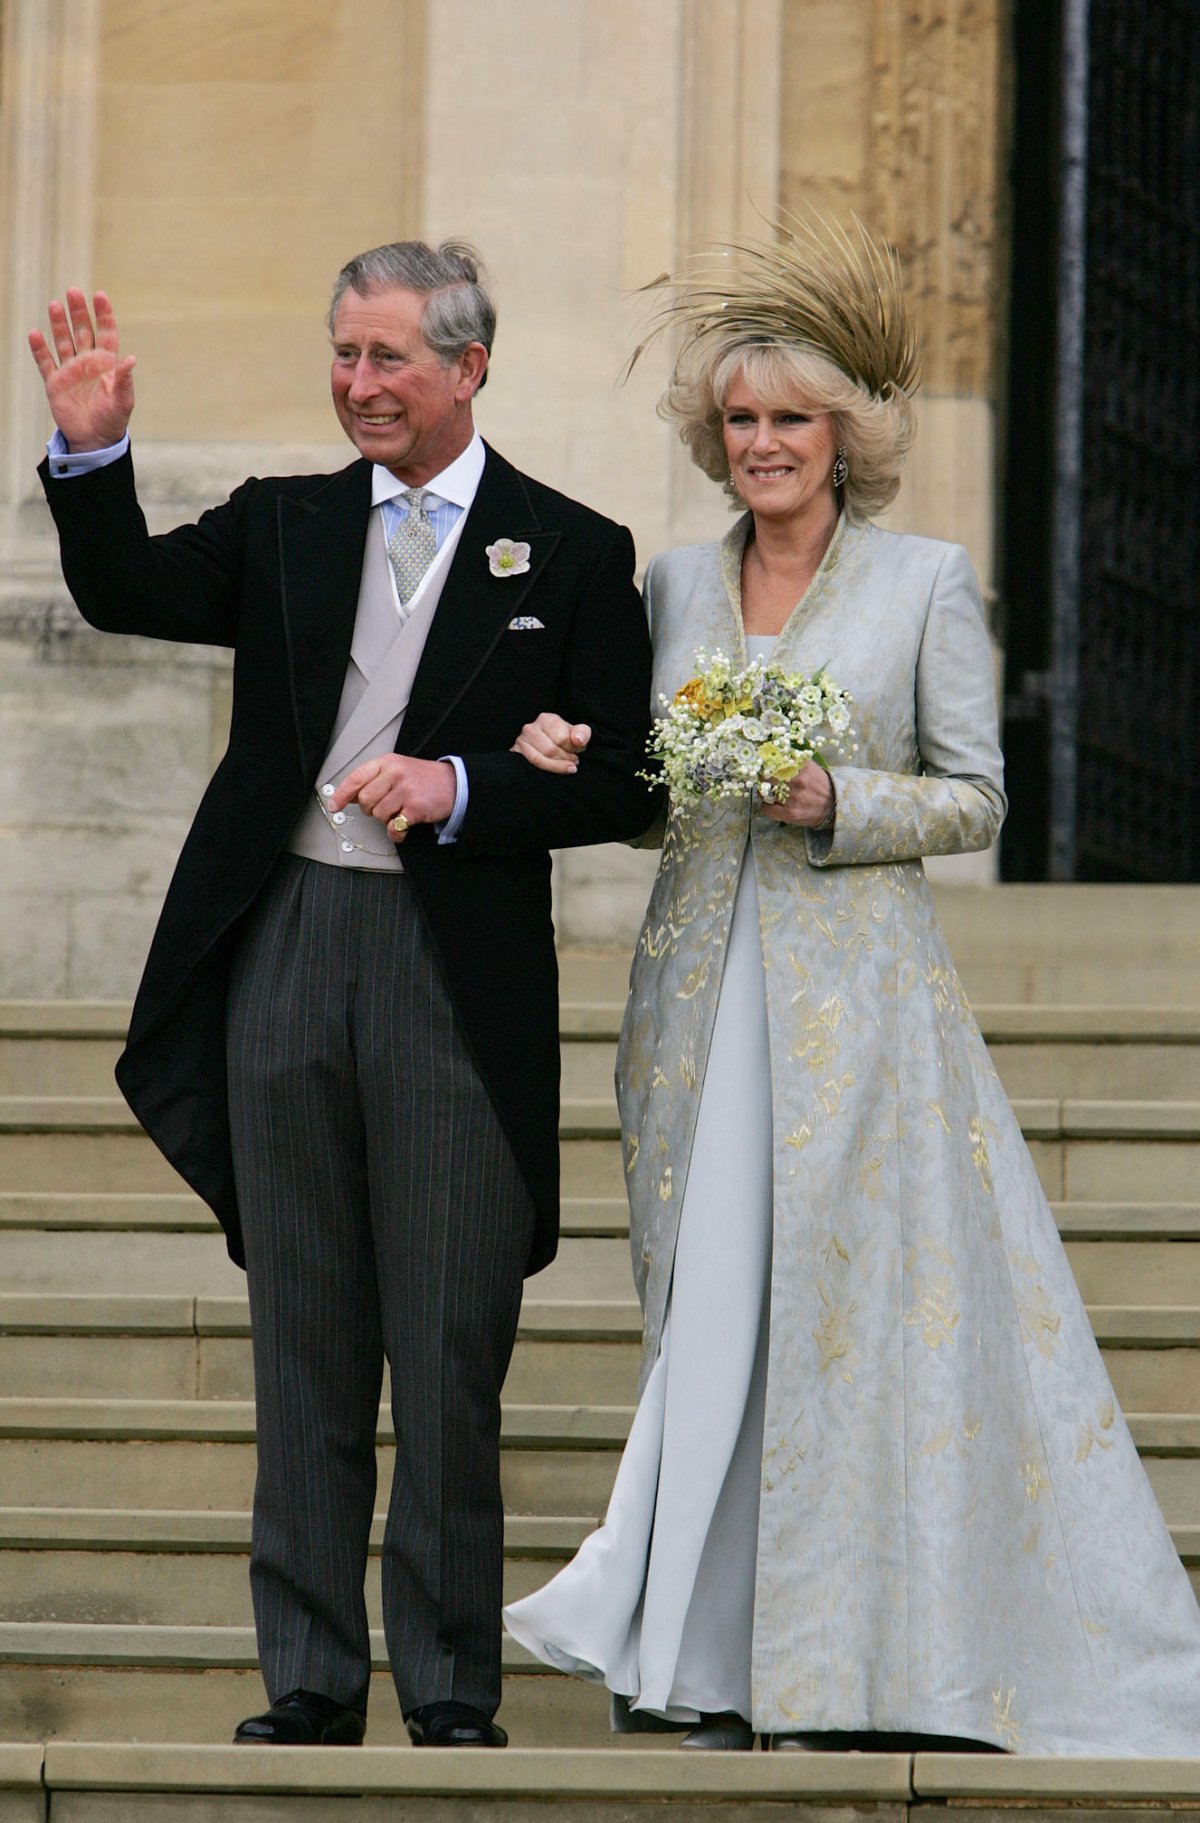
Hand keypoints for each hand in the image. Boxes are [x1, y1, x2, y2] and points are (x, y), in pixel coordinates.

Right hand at [29, 289, 135, 451]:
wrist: (94, 441)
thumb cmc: (113, 420)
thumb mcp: (123, 402)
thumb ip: (125, 380)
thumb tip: (131, 359)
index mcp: (106, 364)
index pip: (106, 333)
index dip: (103, 314)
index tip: (100, 296)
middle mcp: (87, 362)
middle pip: (82, 331)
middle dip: (78, 312)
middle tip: (73, 291)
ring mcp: (70, 371)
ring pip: (63, 341)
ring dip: (59, 324)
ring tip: (54, 305)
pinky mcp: (55, 383)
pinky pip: (45, 362)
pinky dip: (39, 349)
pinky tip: (35, 334)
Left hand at [330, 754, 456, 839]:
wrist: (453, 783)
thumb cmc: (422, 778)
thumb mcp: (397, 769)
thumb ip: (374, 779)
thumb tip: (350, 795)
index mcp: (387, 763)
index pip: (356, 778)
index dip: (342, 794)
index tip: (334, 805)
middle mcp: (395, 774)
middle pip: (365, 799)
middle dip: (370, 808)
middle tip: (382, 807)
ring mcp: (406, 791)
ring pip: (378, 814)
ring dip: (385, 819)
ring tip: (397, 812)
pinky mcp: (415, 808)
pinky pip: (394, 827)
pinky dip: (395, 832)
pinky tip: (401, 827)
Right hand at [510, 712, 591, 774]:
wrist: (548, 745)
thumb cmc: (565, 739)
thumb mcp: (578, 733)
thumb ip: (583, 733)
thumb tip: (577, 740)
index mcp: (546, 719)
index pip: (561, 738)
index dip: (572, 748)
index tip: (578, 751)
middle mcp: (530, 728)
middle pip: (550, 750)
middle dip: (565, 759)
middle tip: (573, 762)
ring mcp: (520, 741)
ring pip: (538, 759)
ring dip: (556, 767)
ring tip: (568, 768)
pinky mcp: (515, 753)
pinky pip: (529, 765)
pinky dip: (545, 770)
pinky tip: (554, 771)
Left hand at [760, 761, 834, 826]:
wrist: (834, 805)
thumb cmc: (820, 785)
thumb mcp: (811, 767)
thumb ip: (795, 760)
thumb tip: (777, 752)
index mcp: (801, 767)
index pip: (775, 761)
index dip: (766, 764)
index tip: (764, 766)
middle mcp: (797, 781)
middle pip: (767, 776)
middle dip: (763, 777)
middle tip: (764, 779)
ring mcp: (793, 798)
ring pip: (765, 793)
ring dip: (764, 793)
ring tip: (770, 793)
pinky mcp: (791, 813)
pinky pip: (767, 809)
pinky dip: (766, 806)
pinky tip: (771, 805)